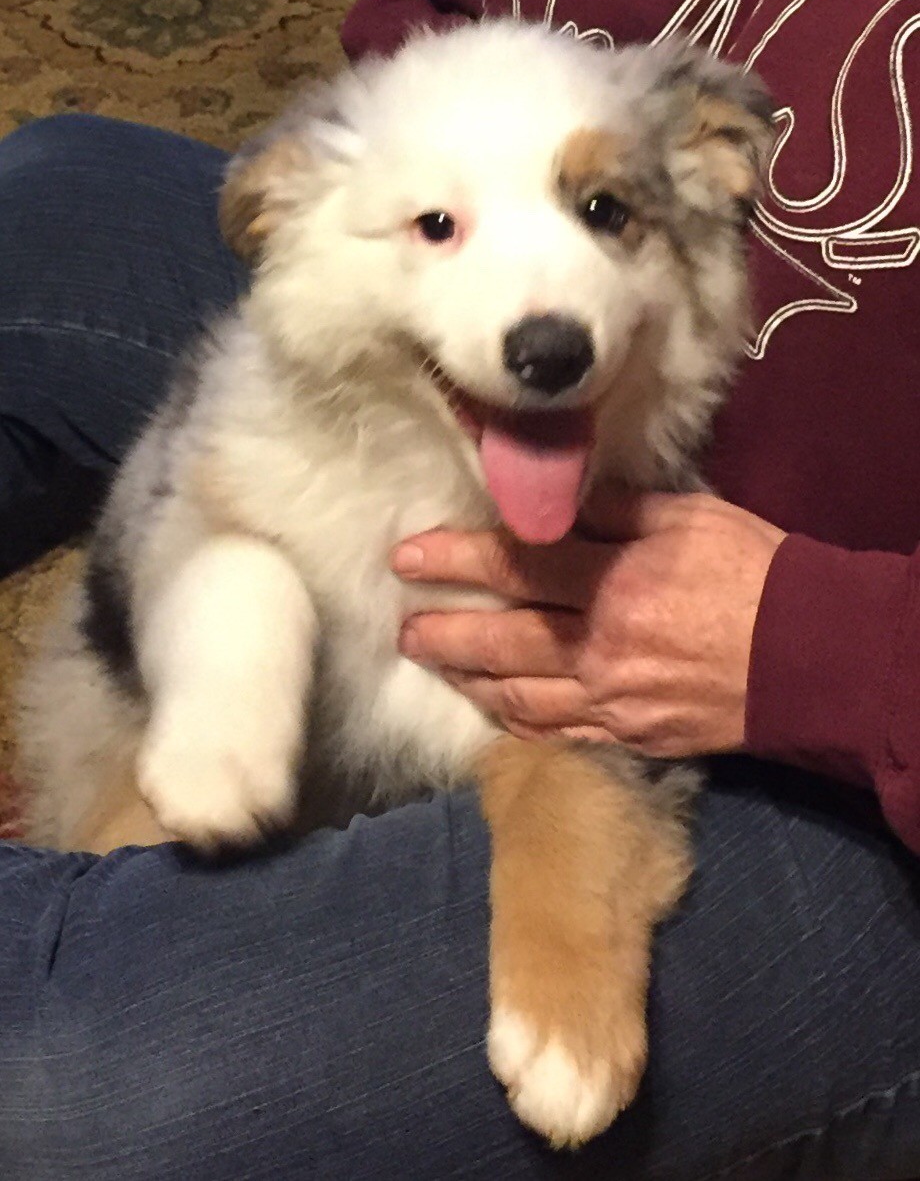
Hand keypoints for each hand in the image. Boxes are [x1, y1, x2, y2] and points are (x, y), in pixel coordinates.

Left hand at [390, 491, 786, 756]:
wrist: (810, 657)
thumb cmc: (753, 575)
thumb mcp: (691, 517)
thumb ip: (618, 511)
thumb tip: (561, 503)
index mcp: (616, 583)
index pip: (516, 568)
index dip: (456, 561)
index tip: (409, 558)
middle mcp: (600, 646)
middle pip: (502, 640)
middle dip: (444, 633)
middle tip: (405, 627)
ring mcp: (610, 700)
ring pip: (518, 695)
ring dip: (469, 678)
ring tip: (436, 663)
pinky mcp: (627, 735)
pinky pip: (556, 733)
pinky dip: (516, 721)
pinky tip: (493, 707)